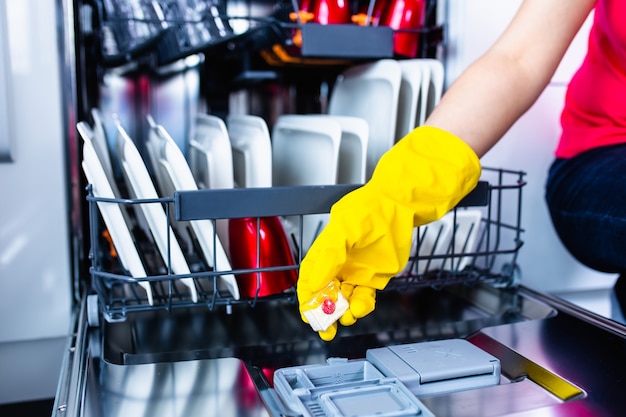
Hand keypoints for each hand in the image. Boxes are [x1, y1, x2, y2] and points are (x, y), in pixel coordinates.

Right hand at [297, 126, 480, 339]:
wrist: (399, 206)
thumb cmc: (369, 209)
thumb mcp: (344, 228)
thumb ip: (329, 256)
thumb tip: (313, 283)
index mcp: (325, 253)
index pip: (309, 281)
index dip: (307, 298)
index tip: (308, 313)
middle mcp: (338, 266)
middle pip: (325, 295)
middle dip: (324, 314)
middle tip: (326, 328)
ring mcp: (356, 273)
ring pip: (344, 300)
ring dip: (343, 313)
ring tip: (347, 317)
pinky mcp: (374, 279)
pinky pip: (364, 299)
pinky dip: (362, 306)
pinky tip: (361, 307)